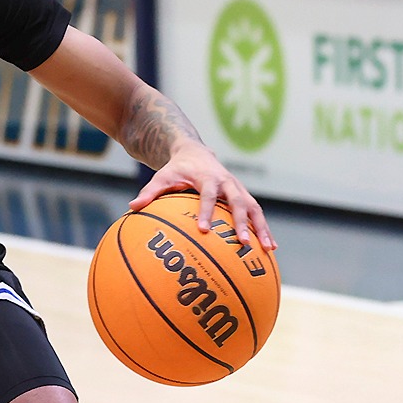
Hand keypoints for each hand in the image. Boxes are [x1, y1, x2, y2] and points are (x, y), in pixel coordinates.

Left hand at [129, 141, 275, 249]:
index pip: (208, 194)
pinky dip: (264, 228)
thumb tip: (132, 206)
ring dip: (262, 228)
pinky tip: (269, 248)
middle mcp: (227, 182)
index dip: (207, 211)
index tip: (204, 230)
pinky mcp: (244, 195)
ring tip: (269, 250)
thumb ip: (149, 191)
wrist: (196, 153)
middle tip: (242, 242)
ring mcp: (238, 188)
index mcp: (207, 177)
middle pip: (238, 201)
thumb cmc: (176, 169)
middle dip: (242, 222)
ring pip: (254, 208)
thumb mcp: (162, 177)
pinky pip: (256, 212)